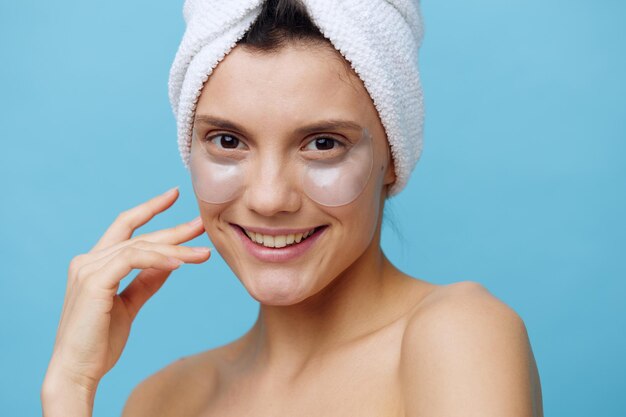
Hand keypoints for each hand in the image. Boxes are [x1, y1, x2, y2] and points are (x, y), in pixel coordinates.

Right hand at [43, 186, 210, 395]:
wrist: (78, 371)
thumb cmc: (100, 341)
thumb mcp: (130, 304)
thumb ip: (146, 281)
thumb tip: (170, 262)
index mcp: (94, 263)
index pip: (125, 226)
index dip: (149, 209)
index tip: (174, 196)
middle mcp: (88, 260)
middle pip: (139, 235)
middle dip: (173, 229)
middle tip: (202, 224)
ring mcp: (88, 268)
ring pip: (141, 247)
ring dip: (176, 249)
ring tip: (203, 253)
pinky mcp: (94, 280)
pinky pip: (133, 259)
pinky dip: (158, 260)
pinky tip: (180, 263)